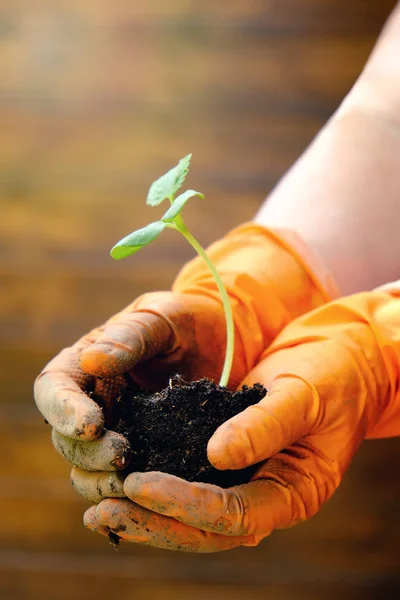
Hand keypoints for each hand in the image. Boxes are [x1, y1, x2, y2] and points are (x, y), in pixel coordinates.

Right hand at [34, 223, 331, 497]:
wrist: (221, 342)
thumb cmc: (185, 321)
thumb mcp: (160, 319)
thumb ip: (129, 336)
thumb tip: (91, 360)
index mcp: (85, 365)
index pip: (54, 389)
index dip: (64, 411)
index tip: (92, 424)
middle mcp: (93, 403)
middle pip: (68, 438)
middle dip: (89, 452)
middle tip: (122, 456)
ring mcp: (117, 432)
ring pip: (88, 469)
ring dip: (103, 481)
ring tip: (132, 483)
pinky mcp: (145, 455)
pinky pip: (123, 482)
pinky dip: (129, 494)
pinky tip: (149, 499)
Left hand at [84, 289, 399, 550]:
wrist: (345, 359)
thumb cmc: (333, 375)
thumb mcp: (303, 394)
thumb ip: (264, 425)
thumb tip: (216, 454)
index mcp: (294, 491)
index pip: (234, 515)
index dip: (185, 503)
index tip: (140, 483)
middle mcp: (267, 495)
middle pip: (205, 528)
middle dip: (153, 521)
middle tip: (101, 509)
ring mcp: (249, 480)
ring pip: (193, 514)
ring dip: (147, 512)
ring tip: (98, 504)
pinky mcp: (232, 460)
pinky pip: (192, 482)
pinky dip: (158, 484)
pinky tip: (122, 477)